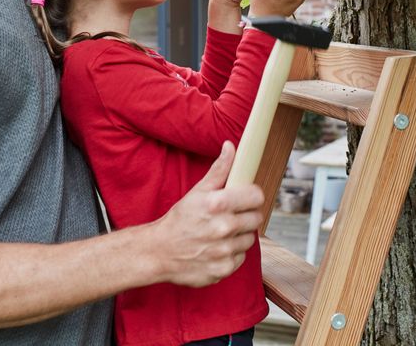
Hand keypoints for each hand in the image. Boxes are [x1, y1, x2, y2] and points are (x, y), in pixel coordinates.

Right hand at [146, 142, 264, 286]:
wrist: (159, 251)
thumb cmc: (180, 219)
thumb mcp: (197, 192)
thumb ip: (219, 170)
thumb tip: (230, 147)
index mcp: (217, 204)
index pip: (256, 196)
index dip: (252, 196)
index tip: (246, 197)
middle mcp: (223, 228)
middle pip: (256, 218)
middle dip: (246, 216)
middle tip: (231, 216)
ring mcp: (224, 250)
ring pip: (250, 239)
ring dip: (239, 235)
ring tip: (222, 232)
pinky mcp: (224, 269)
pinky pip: (240, 257)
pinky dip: (232, 253)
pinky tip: (217, 248)